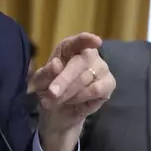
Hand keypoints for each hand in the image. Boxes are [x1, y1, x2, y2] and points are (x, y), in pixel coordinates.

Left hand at [28, 33, 115, 150]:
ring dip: (68, 93)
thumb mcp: (40, 82)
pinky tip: (74, 101)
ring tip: (56, 100)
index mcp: (69, 47)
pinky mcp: (109, 83)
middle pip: (80, 63)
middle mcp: (89, 54)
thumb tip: (56, 64)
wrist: (58, 111)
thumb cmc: (49, 88)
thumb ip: (45, 73)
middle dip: (64, 80)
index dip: (87, 40)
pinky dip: (81, 97)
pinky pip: (96, 90)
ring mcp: (102, 67)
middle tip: (51, 93)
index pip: (80, 41)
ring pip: (85, 79)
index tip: (96, 41)